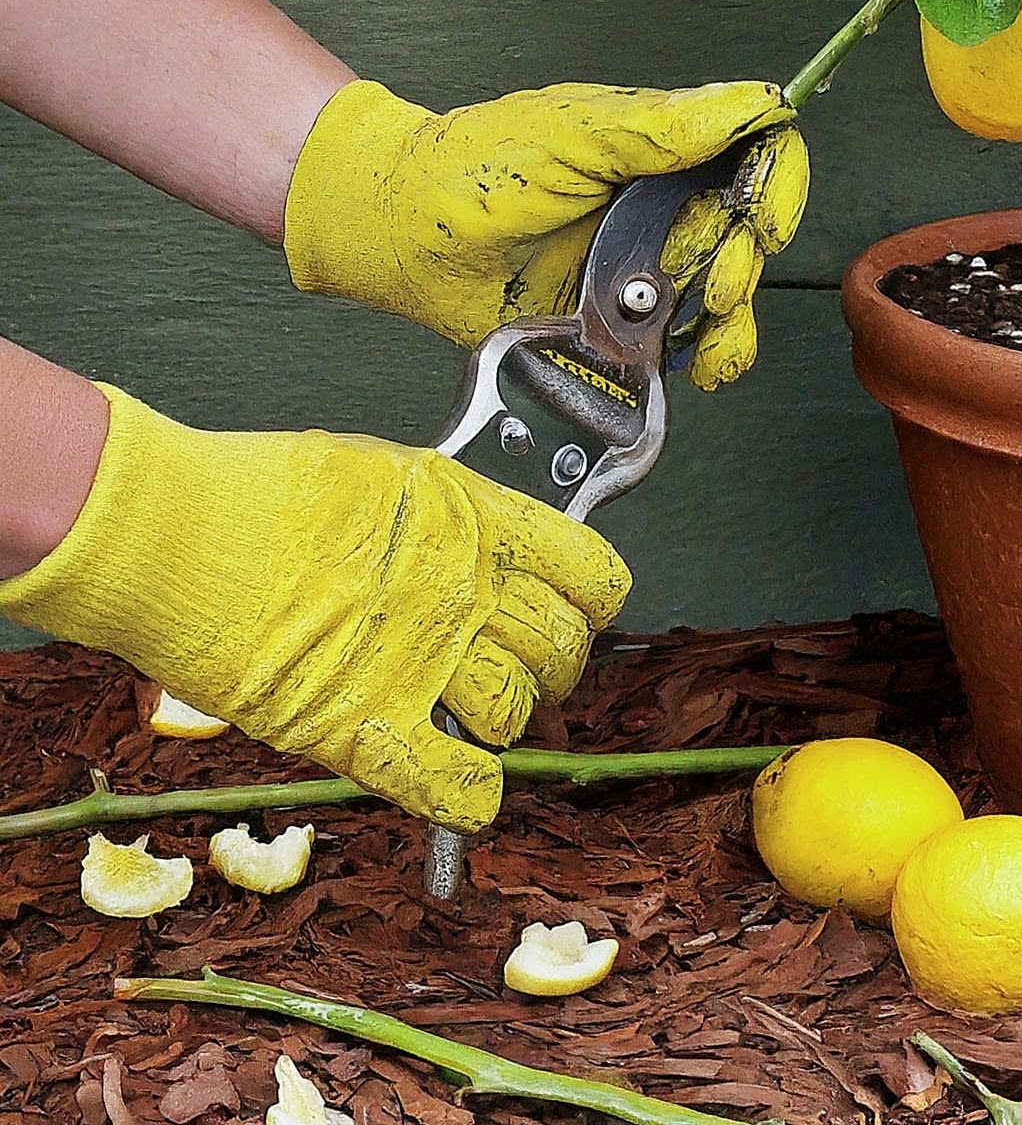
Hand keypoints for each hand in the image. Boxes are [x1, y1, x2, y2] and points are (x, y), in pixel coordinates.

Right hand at [0, 386, 629, 832]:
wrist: (174, 530)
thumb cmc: (263, 490)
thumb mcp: (388, 476)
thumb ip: (451, 519)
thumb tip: (480, 547)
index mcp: (476, 520)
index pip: (593, 574)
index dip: (591, 603)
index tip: (574, 612)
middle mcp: (464, 590)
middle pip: (562, 653)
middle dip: (550, 669)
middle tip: (515, 671)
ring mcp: (419, 661)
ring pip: (513, 717)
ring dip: (496, 723)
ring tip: (460, 711)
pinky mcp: (363, 728)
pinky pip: (455, 788)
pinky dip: (469, 799)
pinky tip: (463, 786)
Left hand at [282, 78, 807, 388]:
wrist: (402, 241)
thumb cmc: (469, 169)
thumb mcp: (571, 132)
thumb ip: (665, 124)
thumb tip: (758, 101)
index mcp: (661, 148)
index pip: (758, 153)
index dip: (776, 185)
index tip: (758, 220)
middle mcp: (662, 206)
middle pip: (752, 233)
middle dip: (743, 261)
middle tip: (703, 279)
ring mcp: (644, 267)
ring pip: (731, 295)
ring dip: (734, 318)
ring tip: (703, 326)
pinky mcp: (623, 323)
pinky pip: (689, 344)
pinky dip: (708, 355)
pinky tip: (698, 362)